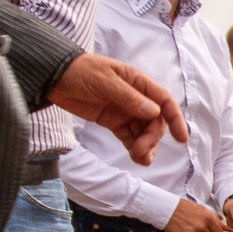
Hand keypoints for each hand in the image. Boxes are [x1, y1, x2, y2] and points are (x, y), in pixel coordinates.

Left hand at [50, 54, 185, 165]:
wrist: (52, 76)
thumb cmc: (79, 71)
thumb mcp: (104, 81)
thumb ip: (129, 98)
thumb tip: (155, 113)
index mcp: (138, 83)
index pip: (164, 101)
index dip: (175, 119)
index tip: (180, 139)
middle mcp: (136, 97)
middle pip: (154, 121)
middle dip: (151, 138)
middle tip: (142, 152)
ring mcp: (124, 110)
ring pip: (143, 131)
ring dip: (145, 146)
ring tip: (141, 160)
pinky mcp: (112, 121)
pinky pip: (129, 136)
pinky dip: (133, 147)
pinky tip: (136, 158)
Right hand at [163, 198, 223, 231]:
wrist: (168, 209)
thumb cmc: (187, 208)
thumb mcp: (203, 210)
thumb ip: (216, 221)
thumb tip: (229, 230)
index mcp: (207, 218)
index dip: (215, 230)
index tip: (209, 228)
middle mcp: (201, 227)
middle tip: (199, 227)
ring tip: (193, 231)